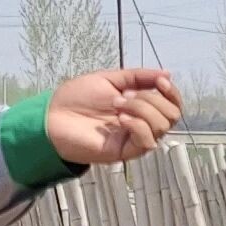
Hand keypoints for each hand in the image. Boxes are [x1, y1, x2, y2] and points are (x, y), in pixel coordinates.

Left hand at [46, 68, 183, 166]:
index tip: (160, 82)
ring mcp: (134, 138)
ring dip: (141, 109)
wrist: (52, 117)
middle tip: (124, 95)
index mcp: (141, 107)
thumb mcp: (110, 79)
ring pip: (162, 126)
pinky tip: (120, 118)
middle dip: (152, 99)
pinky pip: (147, 141)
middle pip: (172, 116)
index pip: (172, 105)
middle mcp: (142, 124)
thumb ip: (139, 77)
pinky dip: (138, 125)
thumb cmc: (76, 99)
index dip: (172, 93)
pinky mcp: (125, 151)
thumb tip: (167, 74)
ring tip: (116, 105)